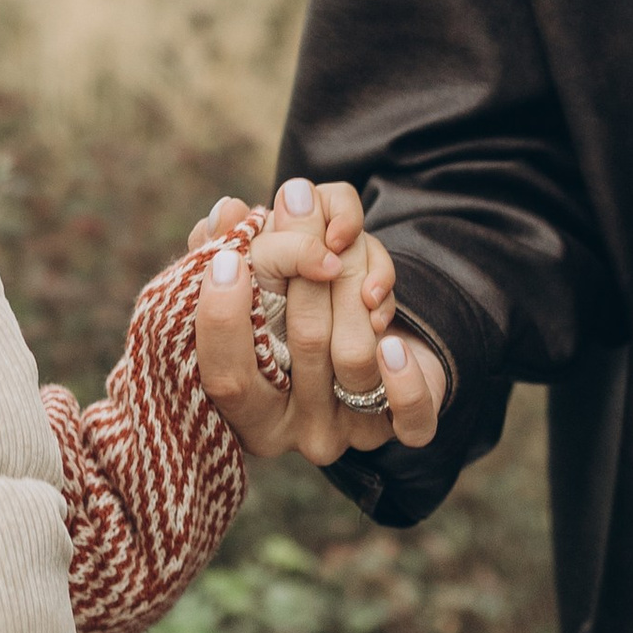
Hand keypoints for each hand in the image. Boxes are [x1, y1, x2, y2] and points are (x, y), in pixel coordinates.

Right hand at [190, 179, 442, 462]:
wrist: (362, 346)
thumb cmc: (285, 310)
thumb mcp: (250, 280)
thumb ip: (229, 250)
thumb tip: (230, 211)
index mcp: (245, 409)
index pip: (227, 379)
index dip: (223, 322)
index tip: (228, 260)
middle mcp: (295, 429)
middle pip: (304, 343)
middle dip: (301, 261)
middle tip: (296, 199)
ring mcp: (349, 432)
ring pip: (356, 356)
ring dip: (352, 276)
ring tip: (340, 237)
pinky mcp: (401, 428)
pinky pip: (410, 416)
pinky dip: (403, 373)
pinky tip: (388, 325)